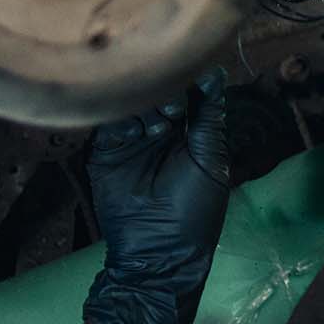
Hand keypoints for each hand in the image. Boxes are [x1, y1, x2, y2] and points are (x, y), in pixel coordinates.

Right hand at [81, 69, 230, 323]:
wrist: (158, 250)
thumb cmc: (195, 208)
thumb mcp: (210, 159)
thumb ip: (209, 117)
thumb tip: (216, 73)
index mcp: (190, 132)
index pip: (188, 92)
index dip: (190, 83)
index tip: (195, 79)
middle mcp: (160, 131)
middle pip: (158, 93)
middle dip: (167, 93)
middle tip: (175, 108)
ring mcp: (132, 140)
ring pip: (133, 104)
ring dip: (146, 107)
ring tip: (160, 125)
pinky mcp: (106, 152)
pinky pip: (109, 125)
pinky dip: (123, 121)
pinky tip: (137, 132)